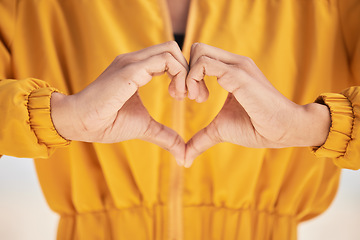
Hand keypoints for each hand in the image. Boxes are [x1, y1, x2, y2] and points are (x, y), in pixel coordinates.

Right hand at [51, 41, 188, 162]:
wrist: (81, 124)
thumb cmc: (108, 123)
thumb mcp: (144, 127)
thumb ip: (165, 135)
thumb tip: (183, 152)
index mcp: (138, 69)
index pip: (169, 58)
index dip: (184, 74)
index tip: (188, 97)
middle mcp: (136, 61)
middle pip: (173, 49)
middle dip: (190, 71)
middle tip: (192, 96)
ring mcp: (132, 62)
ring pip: (171, 51)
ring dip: (185, 73)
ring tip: (182, 96)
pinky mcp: (131, 70)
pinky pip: (165, 60)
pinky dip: (179, 74)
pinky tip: (175, 95)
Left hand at [184, 43, 330, 166]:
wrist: (283, 130)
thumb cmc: (255, 128)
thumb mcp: (220, 130)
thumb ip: (200, 139)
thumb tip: (184, 160)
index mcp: (230, 70)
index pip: (200, 55)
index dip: (187, 74)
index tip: (188, 97)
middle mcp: (233, 63)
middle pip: (196, 48)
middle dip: (183, 72)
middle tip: (187, 96)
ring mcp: (237, 66)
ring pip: (198, 51)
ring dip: (188, 76)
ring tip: (197, 99)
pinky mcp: (238, 75)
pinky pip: (204, 64)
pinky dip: (193, 79)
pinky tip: (201, 99)